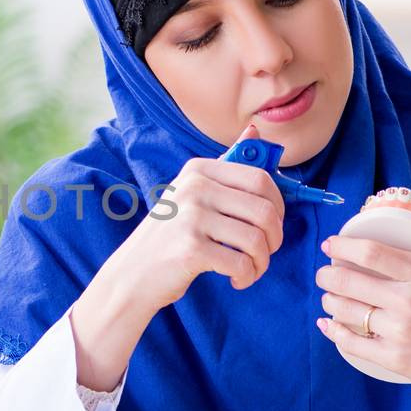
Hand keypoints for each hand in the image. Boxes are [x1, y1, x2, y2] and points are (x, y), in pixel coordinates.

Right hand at [71, 122, 285, 390]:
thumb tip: (255, 131)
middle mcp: (194, 187)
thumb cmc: (168, 235)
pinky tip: (236, 280)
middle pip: (264, 210)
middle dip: (275, 236)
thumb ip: (225, 167)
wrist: (132, 273)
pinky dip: (247, 276)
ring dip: (261, 261)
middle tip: (266, 250)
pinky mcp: (191, 249)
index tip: (272, 223)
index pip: (260, 179)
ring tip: (250, 268)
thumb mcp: (191, 193)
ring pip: (256, 240)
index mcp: (198, 169)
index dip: (278, 205)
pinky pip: (242, 263)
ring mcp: (191, 217)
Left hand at [315, 192, 410, 410]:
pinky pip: (352, 343)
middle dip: (327, 274)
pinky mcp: (396, 359)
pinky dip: (333, 332)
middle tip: (324, 272)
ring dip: (328, 300)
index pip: (372, 253)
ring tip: (328, 295)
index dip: (343, 246)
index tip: (330, 244)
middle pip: (350, 281)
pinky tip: (327, 323)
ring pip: (346, 310)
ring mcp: (401, 331)